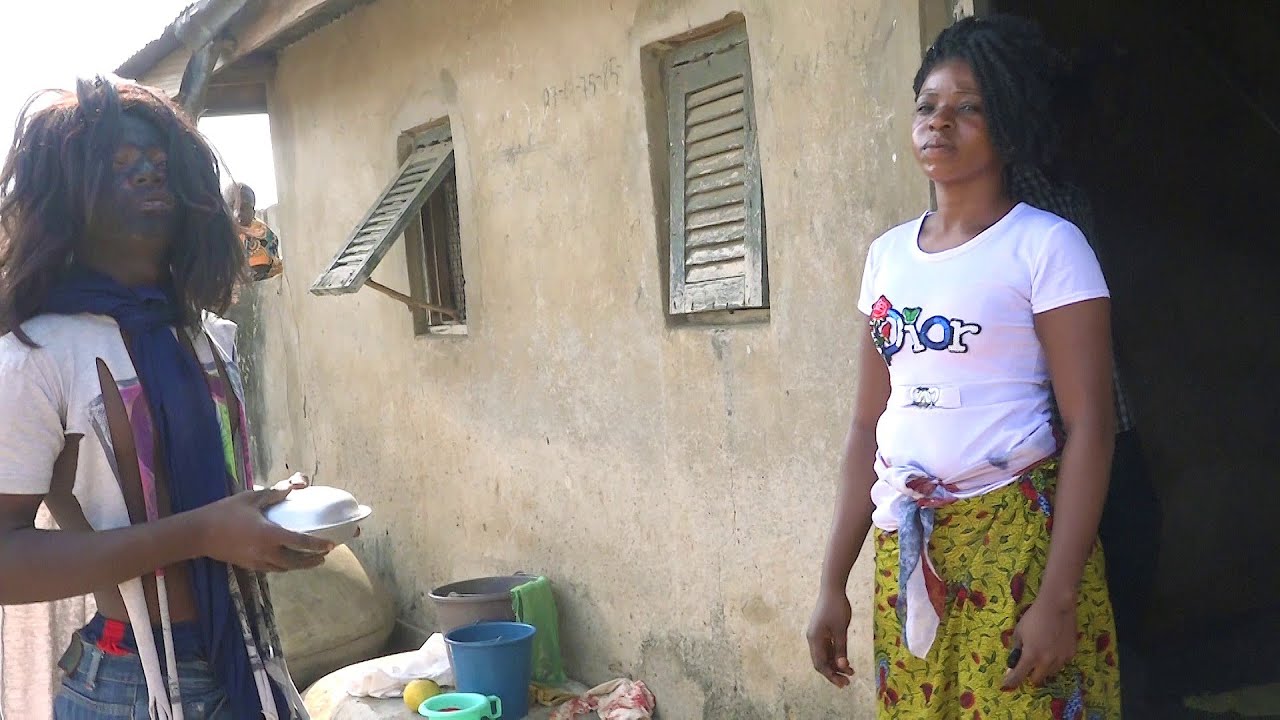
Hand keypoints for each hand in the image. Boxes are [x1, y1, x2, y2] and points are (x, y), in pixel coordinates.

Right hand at [193, 478, 333, 571]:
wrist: (198, 533)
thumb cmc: (225, 512)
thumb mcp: (251, 499)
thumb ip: (274, 494)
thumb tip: (292, 487)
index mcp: (270, 535)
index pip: (300, 542)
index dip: (318, 545)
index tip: (332, 545)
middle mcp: (266, 552)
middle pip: (296, 562)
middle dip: (312, 560)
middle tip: (324, 556)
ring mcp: (257, 561)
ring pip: (284, 568)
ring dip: (299, 565)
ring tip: (310, 560)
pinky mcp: (248, 565)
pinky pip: (272, 569)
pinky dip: (284, 566)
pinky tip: (287, 560)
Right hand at [807, 588, 853, 687]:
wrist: (832, 589)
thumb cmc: (837, 608)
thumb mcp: (840, 630)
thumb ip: (841, 649)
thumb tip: (842, 666)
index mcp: (815, 639)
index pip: (820, 664)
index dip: (831, 675)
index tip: (844, 683)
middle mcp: (813, 639)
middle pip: (821, 662)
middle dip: (833, 673)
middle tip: (848, 682)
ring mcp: (817, 635)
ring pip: (824, 656)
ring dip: (836, 665)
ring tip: (851, 672)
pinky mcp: (822, 631)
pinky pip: (827, 648)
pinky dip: (835, 656)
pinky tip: (846, 660)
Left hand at [1002, 596, 1077, 689]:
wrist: (1057, 605)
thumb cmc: (1033, 617)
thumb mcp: (1019, 632)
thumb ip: (1016, 650)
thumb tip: (1013, 663)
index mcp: (1031, 655)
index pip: (1018, 676)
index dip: (1011, 681)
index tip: (1007, 684)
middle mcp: (1047, 661)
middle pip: (1036, 679)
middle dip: (1030, 675)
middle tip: (1027, 667)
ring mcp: (1061, 659)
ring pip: (1050, 673)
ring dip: (1043, 669)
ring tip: (1041, 654)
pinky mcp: (1071, 654)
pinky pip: (1061, 664)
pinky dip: (1055, 661)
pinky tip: (1053, 648)